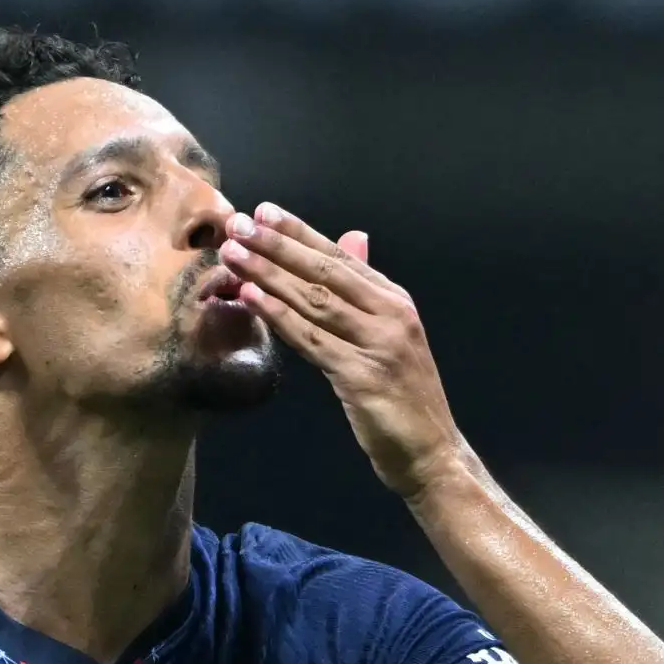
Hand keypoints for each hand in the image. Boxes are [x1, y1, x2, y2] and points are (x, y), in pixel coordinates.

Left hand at [220, 202, 466, 499]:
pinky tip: (252, 299)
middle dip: (278, 245)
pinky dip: (279, 316)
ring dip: (269, 275)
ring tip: (233, 256)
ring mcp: (378, 344)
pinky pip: (312, 339)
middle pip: (325, 271)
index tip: (262, 211)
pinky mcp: (362, 375)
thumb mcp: (388, 334)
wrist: (430, 451)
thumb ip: (364, 290)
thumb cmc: (402, 397)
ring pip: (315, 301)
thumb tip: (352, 238)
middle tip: (237, 225)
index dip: (300, 232)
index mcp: (395, 301)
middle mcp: (390, 314)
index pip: (340, 257)